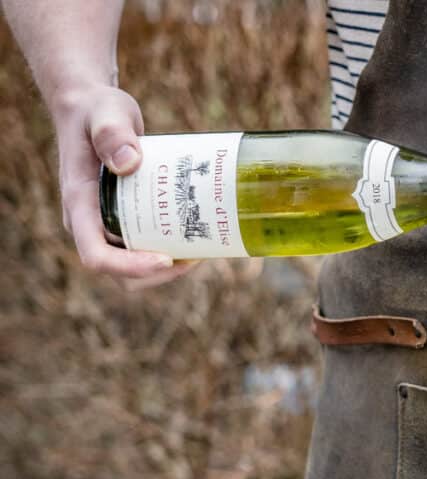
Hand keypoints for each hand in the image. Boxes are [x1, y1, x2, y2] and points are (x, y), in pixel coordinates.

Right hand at [53, 85, 196, 289]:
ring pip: (134, 265)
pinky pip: (144, 247)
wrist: (93, 110)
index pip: (96, 255)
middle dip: (159, 273)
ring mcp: (105, 224)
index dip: (130, 267)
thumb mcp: (105, 113)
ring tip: (202, 250)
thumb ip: (112, 132)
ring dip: (168, 267)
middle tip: (198, 256)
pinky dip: (170, 250)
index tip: (167, 260)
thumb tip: (129, 163)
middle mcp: (89, 222)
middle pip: (119, 272)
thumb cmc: (97, 111)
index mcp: (79, 205)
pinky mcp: (123, 219)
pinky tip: (197, 237)